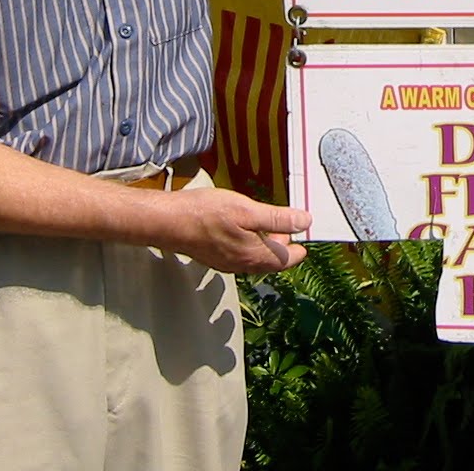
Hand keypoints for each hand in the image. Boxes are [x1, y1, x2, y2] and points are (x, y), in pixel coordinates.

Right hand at [168, 188, 310, 273]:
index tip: (304, 245)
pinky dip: (249, 245)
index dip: (296, 252)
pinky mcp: (213, 256)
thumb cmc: (205, 214)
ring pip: (253, 258)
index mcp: (253, 255)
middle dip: (281, 246)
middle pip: (269, 261)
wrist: (168, 222)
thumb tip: (304, 222)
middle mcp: (240, 264)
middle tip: (288, 229)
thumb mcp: (247, 210)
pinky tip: (244, 230)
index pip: (284, 260)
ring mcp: (225, 262)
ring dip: (264, 245)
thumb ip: (278, 218)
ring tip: (268, 227)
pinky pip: (239, 255)